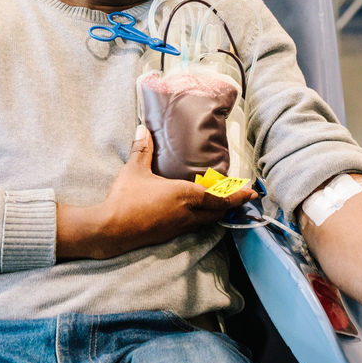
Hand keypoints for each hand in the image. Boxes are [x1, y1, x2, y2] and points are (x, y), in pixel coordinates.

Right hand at [57, 126, 256, 259]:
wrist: (111, 230)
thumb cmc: (126, 198)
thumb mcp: (134, 169)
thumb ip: (142, 148)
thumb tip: (142, 128)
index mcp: (185, 196)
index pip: (219, 198)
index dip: (237, 196)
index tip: (250, 192)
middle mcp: (187, 214)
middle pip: (217, 212)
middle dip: (229, 204)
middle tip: (236, 194)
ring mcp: (178, 227)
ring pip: (206, 221)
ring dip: (215, 212)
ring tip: (218, 201)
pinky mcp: (168, 234)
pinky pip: (193, 226)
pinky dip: (200, 218)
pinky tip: (192, 211)